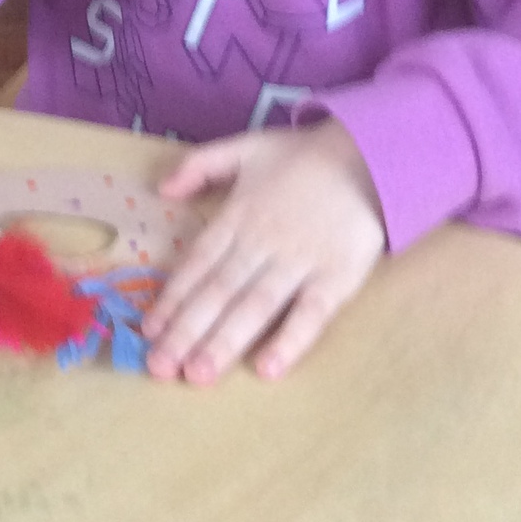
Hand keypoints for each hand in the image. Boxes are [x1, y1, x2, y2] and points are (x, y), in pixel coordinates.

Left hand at [144, 120, 386, 384]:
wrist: (372, 153)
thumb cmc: (304, 156)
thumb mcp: (245, 146)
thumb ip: (200, 164)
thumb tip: (161, 189)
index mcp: (239, 214)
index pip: (197, 262)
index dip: (172, 298)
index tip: (149, 331)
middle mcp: (263, 242)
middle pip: (219, 291)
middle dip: (186, 331)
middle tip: (160, 368)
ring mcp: (300, 261)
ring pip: (255, 306)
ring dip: (224, 341)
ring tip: (198, 375)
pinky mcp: (337, 276)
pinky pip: (311, 314)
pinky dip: (290, 340)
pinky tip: (267, 369)